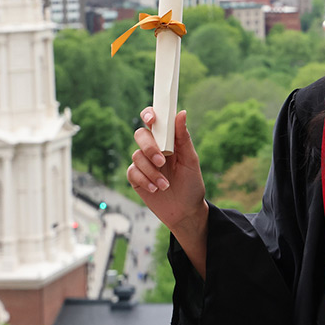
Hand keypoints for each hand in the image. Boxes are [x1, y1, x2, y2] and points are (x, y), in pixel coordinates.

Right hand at [127, 107, 208, 275]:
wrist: (186, 211)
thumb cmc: (192, 184)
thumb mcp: (191, 160)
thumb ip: (183, 138)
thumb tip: (182, 113)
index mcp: (168, 140)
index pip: (155, 120)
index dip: (150, 114)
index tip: (152, 119)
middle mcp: (154, 149)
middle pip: (140, 135)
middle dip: (149, 147)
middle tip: (162, 161)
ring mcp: (144, 163)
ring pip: (136, 155)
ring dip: (151, 171)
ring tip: (165, 185)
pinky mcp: (136, 178)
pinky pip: (132, 172)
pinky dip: (144, 180)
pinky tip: (155, 189)